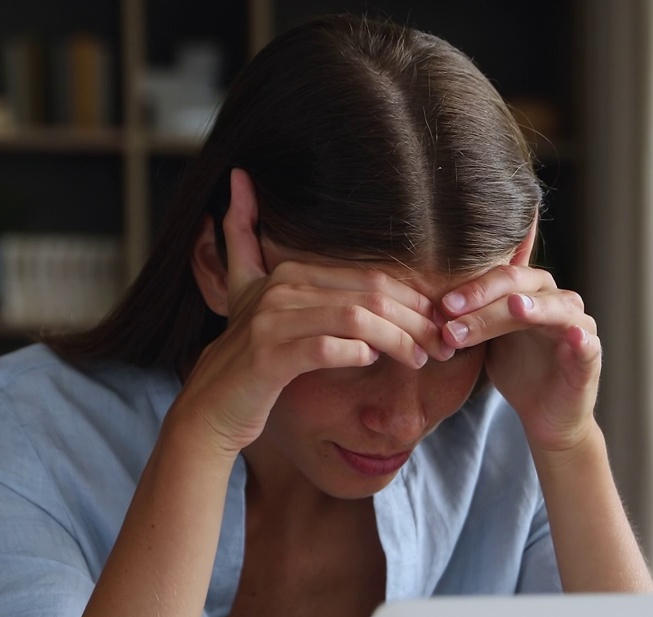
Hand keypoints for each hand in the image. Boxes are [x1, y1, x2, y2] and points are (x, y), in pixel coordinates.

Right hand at [169, 169, 451, 454]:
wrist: (211, 405)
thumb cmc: (246, 354)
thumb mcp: (244, 288)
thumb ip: (243, 236)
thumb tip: (239, 175)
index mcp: (289, 272)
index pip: (370, 278)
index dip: (413, 300)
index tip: (437, 323)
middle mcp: (280, 290)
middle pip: (370, 296)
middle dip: (415, 322)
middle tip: (442, 345)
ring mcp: (272, 323)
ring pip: (354, 320)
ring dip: (398, 341)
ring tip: (421, 359)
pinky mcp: (268, 358)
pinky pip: (324, 349)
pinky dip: (354, 354)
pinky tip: (370, 362)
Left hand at [439, 264, 600, 452]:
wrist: (544, 415)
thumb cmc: (518, 370)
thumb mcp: (488, 340)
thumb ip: (470, 318)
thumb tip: (432, 306)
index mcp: (530, 291)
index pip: (499, 277)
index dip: (471, 287)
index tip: (442, 304)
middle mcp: (556, 300)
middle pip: (521, 286)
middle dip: (485, 298)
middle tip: (453, 311)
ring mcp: (577, 325)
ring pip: (555, 308)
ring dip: (532, 309)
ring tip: (515, 309)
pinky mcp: (590, 356)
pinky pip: (587, 343)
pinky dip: (582, 338)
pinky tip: (573, 336)